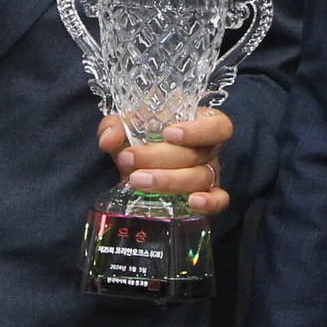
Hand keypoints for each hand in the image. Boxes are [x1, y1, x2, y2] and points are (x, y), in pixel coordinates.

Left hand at [97, 107, 232, 215]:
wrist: (139, 159)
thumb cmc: (141, 134)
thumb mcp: (126, 123)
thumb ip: (115, 126)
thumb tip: (108, 140)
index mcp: (200, 122)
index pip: (217, 125)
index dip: (198, 130)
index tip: (168, 134)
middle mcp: (210, 149)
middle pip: (197, 155)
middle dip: (159, 157)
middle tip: (128, 159)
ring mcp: (211, 174)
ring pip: (200, 178)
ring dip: (168, 180)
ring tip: (137, 180)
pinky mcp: (208, 196)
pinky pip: (219, 201)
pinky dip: (209, 203)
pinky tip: (191, 203)